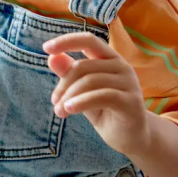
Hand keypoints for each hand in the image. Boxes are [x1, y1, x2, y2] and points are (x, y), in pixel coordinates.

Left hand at [44, 33, 149, 156]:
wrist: (128, 137)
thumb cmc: (102, 110)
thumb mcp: (80, 90)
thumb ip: (68, 73)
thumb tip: (52, 57)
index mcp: (109, 58)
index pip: (88, 40)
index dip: (67, 41)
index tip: (46, 48)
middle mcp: (122, 66)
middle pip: (82, 66)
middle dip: (63, 85)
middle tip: (54, 102)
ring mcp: (129, 83)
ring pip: (89, 81)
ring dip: (69, 97)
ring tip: (59, 111)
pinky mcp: (132, 101)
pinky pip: (101, 96)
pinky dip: (80, 102)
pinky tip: (68, 110)